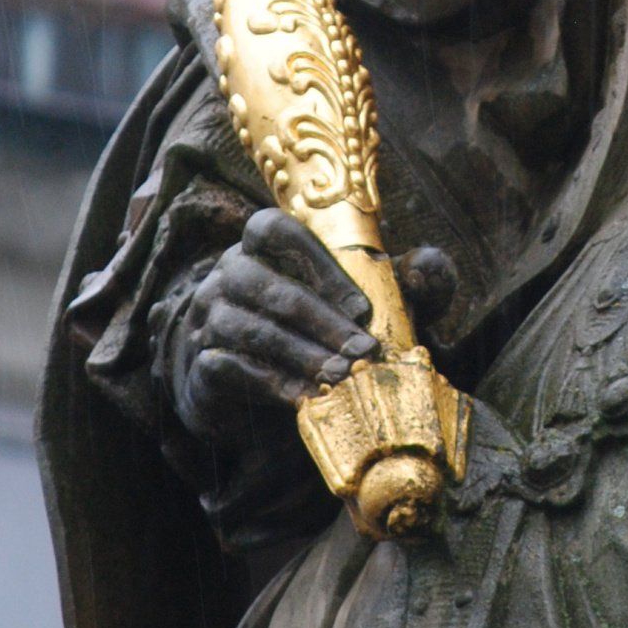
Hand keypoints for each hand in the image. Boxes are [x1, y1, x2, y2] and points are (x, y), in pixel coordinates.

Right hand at [173, 210, 377, 438]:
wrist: (248, 383)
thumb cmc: (313, 330)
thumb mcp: (355, 302)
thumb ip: (396, 281)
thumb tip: (427, 263)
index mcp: (259, 246)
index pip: (273, 229)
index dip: (317, 262)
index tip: (361, 306)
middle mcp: (226, 276)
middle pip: (266, 287)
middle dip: (321, 321)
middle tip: (363, 351)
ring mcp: (207, 320)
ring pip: (250, 330)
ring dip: (301, 354)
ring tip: (342, 376)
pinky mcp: (201, 366)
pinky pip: (230, 368)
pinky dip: (273, 384)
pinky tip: (308, 398)